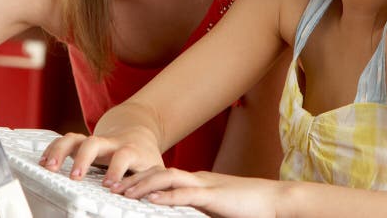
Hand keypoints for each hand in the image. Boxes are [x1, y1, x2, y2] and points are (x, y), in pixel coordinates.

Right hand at [39, 127, 163, 185]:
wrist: (138, 132)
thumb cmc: (145, 157)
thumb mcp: (154, 169)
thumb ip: (150, 182)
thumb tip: (152, 200)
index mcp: (131, 150)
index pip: (124, 155)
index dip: (117, 169)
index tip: (109, 185)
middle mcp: (111, 143)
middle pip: (95, 141)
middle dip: (83, 158)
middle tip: (75, 176)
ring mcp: (95, 141)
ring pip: (75, 138)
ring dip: (61, 151)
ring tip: (49, 167)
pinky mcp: (83, 143)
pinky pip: (66, 141)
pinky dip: (54, 149)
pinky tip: (44, 161)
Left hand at [113, 166, 280, 217]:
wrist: (277, 201)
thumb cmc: (249, 208)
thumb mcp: (216, 209)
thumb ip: (198, 210)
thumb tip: (178, 214)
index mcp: (197, 183)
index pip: (162, 176)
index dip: (140, 178)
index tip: (120, 185)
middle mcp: (197, 179)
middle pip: (158, 172)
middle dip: (133, 178)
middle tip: (109, 185)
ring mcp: (205, 186)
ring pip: (167, 179)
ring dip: (142, 184)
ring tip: (122, 192)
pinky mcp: (214, 197)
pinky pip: (185, 194)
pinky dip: (165, 196)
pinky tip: (149, 201)